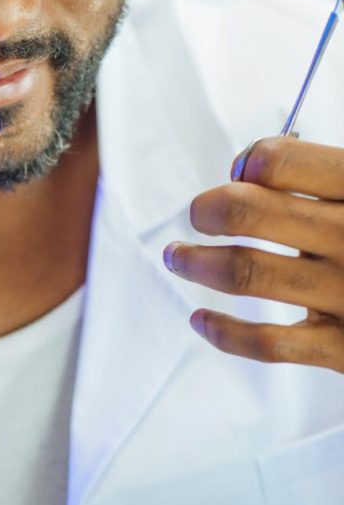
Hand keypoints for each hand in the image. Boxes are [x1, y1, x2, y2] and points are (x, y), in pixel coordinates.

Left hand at [163, 136, 343, 372]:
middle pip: (251, 210)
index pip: (280, 160)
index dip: (247, 162)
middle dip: (208, 209)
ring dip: (198, 263)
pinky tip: (202, 319)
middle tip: (197, 214)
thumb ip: (325, 173)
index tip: (239, 173)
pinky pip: (270, 344)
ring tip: (178, 258)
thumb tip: (247, 167)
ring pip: (247, 272)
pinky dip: (225, 333)